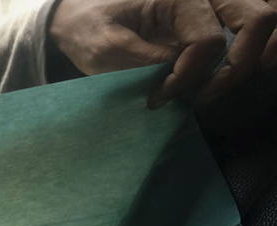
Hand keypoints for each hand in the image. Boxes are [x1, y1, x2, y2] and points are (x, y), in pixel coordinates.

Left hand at [49, 0, 276, 106]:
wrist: (85, 15)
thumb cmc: (93, 27)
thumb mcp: (106, 48)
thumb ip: (145, 62)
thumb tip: (185, 82)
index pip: (208, 39)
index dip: (189, 76)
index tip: (160, 97)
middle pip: (258, 18)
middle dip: (239, 65)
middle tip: (205, 96)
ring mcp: (217, 1)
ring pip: (265, 17)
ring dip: (256, 53)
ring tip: (225, 84)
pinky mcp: (219, 13)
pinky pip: (254, 24)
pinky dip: (255, 47)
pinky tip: (235, 71)